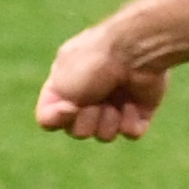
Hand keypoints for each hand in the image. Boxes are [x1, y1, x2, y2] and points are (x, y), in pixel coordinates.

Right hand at [36, 23, 168, 140]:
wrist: (136, 52)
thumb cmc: (94, 63)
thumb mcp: (60, 83)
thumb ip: (50, 111)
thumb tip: (65, 121)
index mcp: (64, 84)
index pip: (50, 118)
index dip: (58, 118)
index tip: (69, 107)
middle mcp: (88, 94)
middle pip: (77, 131)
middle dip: (87, 121)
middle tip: (96, 103)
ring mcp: (115, 103)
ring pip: (104, 135)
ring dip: (108, 122)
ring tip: (115, 104)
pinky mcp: (139, 110)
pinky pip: (131, 132)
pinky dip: (130, 122)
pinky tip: (132, 104)